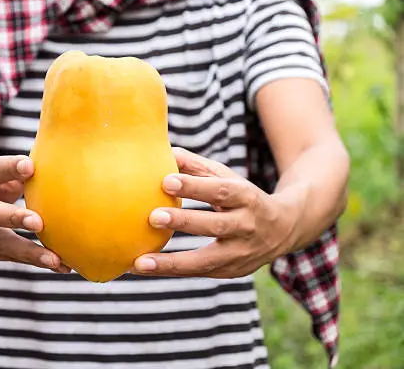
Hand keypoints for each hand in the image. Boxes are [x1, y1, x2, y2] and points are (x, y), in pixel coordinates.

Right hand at [0, 155, 69, 272]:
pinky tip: (62, 266)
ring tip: (55, 259)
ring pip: (4, 244)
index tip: (30, 166)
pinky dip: (38, 262)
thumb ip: (18, 173)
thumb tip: (52, 171)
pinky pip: (16, 258)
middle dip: (14, 218)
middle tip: (38, 222)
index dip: (10, 168)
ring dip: (31, 253)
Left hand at [132, 148, 301, 277]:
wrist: (284, 229)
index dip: (195, 186)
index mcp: (246, 197)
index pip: (221, 191)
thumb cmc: (241, 197)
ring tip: (141, 262)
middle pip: (216, 225)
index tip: (166, 181)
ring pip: (206, 260)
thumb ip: (196, 167)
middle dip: (184, 222)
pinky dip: (169, 272)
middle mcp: (247, 226)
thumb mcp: (226, 178)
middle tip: (153, 217)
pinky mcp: (230, 272)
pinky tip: (142, 268)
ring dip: (171, 262)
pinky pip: (197, 273)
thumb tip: (164, 152)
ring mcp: (240, 253)